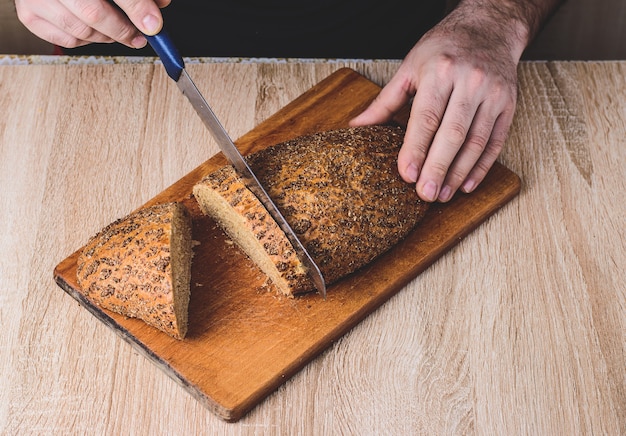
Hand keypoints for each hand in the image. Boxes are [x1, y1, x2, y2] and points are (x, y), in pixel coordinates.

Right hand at [15, 0, 170, 48]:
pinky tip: (94, 30)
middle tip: (139, 35)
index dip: (137, 8)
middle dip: (123, 30)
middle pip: (94, 14)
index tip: (153, 26)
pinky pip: (67, 39)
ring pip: (81, 31)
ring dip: (107, 37)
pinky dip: (86, 40)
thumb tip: (160, 4)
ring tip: (118, 31)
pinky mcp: (30, 15)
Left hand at [351, 4, 527, 202]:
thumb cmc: (444, 48)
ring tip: (443, 195)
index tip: (407, 175)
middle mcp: (470, 82)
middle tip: (425, 194)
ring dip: (458, 173)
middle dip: (438, 168)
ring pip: (476, 142)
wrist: (490, 28)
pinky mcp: (509, 105)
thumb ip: (386, 100)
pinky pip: (495, 141)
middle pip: (452, 134)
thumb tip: (358, 126)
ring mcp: (493, 94)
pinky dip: (482, 166)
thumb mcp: (410, 67)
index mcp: (440, 71)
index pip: (426, 118)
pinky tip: (466, 184)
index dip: (416, 149)